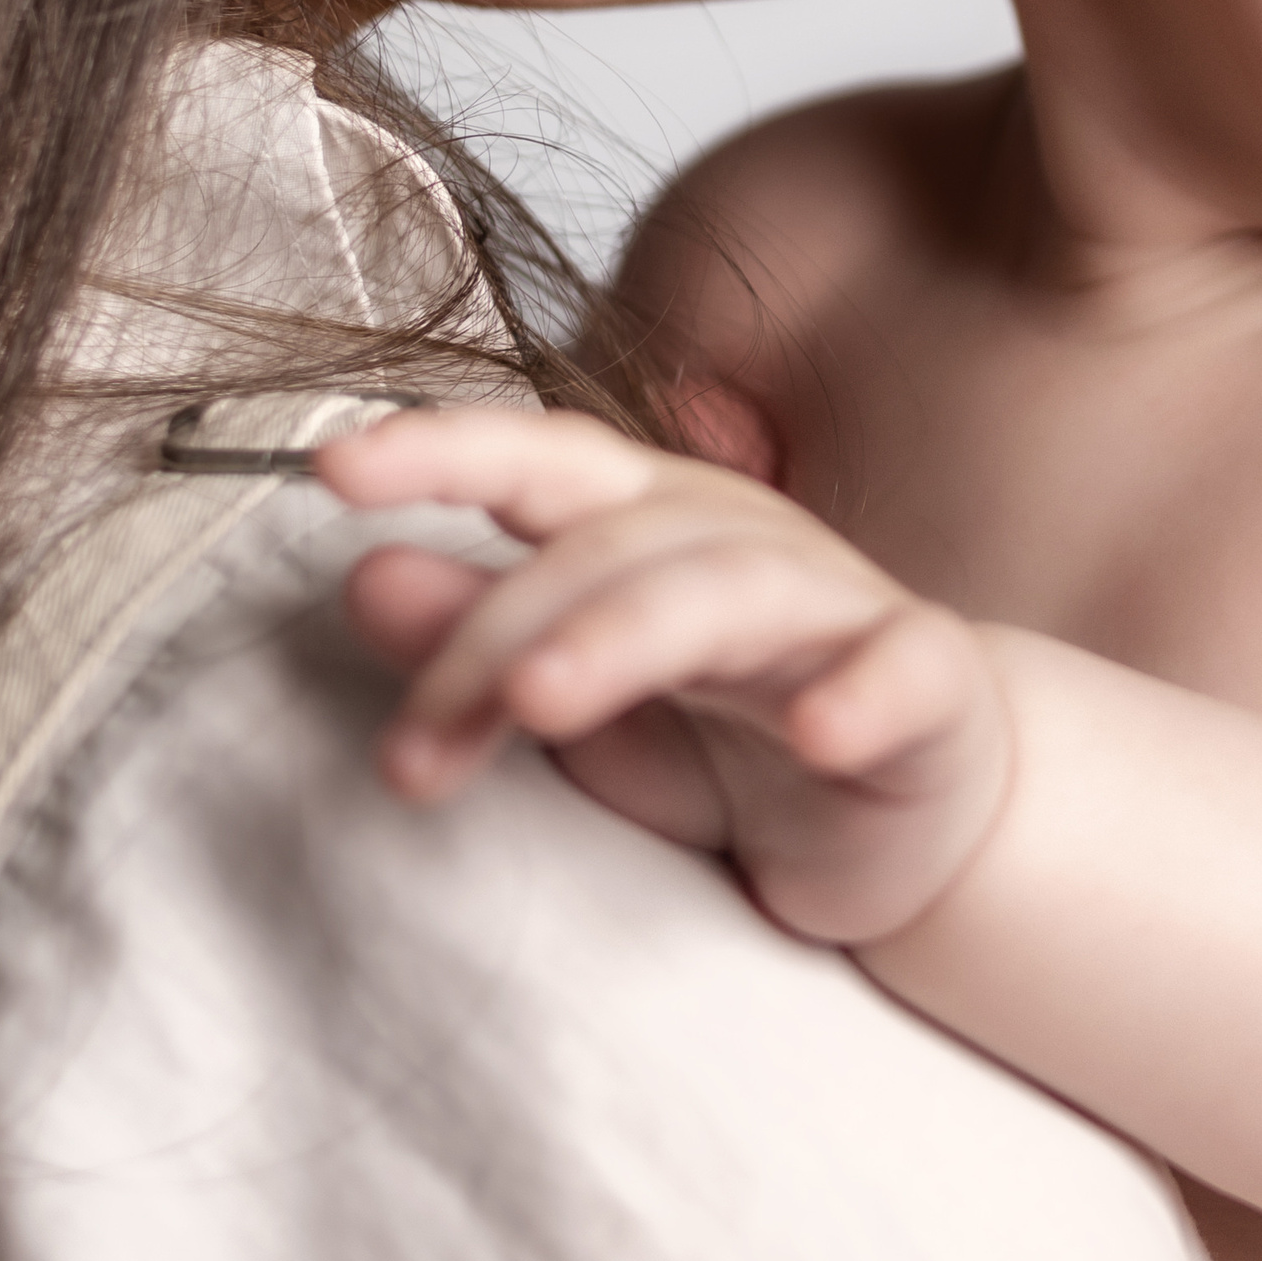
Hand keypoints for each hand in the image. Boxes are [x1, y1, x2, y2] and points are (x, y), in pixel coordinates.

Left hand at [323, 407, 1013, 946]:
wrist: (908, 809)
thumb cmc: (725, 738)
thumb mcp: (579, 699)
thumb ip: (478, 640)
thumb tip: (361, 577)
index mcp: (643, 521)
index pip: (534, 460)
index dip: (439, 451)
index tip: (330, 470)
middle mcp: (736, 538)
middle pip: (605, 546)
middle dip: (495, 634)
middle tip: (410, 754)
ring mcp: (838, 606)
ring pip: (730, 589)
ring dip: (629, 636)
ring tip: (541, 700)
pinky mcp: (931, 687)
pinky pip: (905, 669)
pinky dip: (863, 690)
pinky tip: (819, 730)